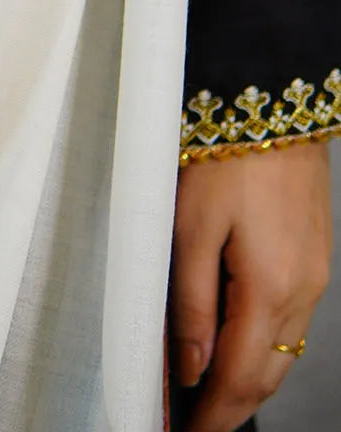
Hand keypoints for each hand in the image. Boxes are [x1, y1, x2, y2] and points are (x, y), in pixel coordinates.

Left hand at [171, 141, 332, 431]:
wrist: (271, 104)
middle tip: (192, 425)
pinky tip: (236, 344)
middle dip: (228, 408)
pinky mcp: (313, 257)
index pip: (237, 379)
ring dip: (246, 381)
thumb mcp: (188, 227)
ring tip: (205, 395)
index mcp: (269, 289)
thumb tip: (190, 366)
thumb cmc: (225, 155)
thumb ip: (190, 303)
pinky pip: (290, 322)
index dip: (209, 415)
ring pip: (281, 352)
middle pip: (265, 376)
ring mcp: (313, 277)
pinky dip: (262, 346)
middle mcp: (301, 292)